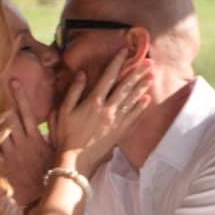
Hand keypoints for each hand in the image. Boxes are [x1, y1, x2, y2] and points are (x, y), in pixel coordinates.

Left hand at [0, 81, 53, 209]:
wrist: (40, 197)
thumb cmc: (51, 174)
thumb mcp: (57, 152)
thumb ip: (55, 132)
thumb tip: (54, 113)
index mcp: (35, 138)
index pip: (27, 112)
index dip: (20, 96)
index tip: (14, 81)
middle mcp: (21, 143)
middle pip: (8, 117)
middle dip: (0, 102)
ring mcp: (10, 154)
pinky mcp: (2, 164)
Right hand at [53, 51, 152, 175]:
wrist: (75, 162)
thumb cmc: (66, 136)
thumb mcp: (63, 111)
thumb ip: (74, 91)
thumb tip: (82, 73)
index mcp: (93, 102)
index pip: (108, 77)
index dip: (117, 63)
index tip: (125, 52)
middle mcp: (107, 110)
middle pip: (125, 87)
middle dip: (137, 73)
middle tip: (148, 61)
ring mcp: (115, 122)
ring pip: (132, 100)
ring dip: (142, 86)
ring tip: (151, 75)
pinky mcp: (119, 133)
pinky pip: (133, 118)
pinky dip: (140, 108)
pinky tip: (147, 99)